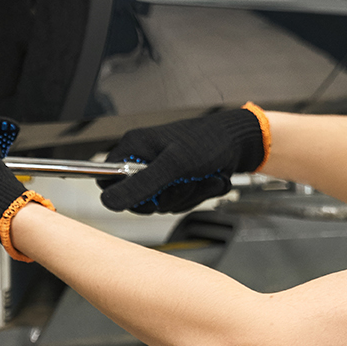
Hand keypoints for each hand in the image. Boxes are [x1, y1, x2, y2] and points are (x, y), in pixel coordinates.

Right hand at [99, 105, 268, 213]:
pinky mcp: (177, 182)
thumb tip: (108, 201)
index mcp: (134, 147)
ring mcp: (161, 173)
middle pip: (136, 198)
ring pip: (161, 203)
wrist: (239, 143)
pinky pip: (178, 202)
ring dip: (187, 196)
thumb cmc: (208, 142)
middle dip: (166, 197)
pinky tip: (208, 179)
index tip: (148, 196)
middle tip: (184, 183)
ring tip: (201, 177)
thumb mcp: (173, 165)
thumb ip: (140, 185)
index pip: (107, 180)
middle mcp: (143, 159)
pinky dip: (197, 195)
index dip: (123, 195)